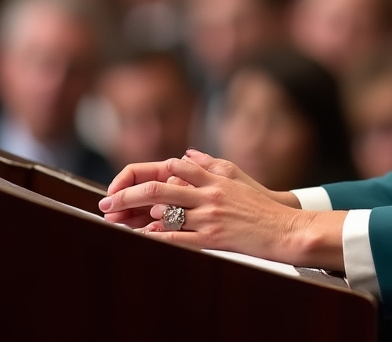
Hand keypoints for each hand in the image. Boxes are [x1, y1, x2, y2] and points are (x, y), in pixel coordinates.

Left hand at [99, 152, 345, 269]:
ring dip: (136, 217)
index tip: (123, 183)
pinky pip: (178, 237)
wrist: (284, 227)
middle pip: (159, 188)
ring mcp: (209, 215)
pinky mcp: (213, 237)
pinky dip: (158, 237)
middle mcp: (208, 192)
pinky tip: (143, 237)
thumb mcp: (236, 174)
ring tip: (116, 222)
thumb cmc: (261, 202)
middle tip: (107, 203)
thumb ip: (209, 163)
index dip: (143, 174)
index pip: (171, 166)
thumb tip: (185, 154)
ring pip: (165, 212)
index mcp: (213, 175)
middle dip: (127, 195)